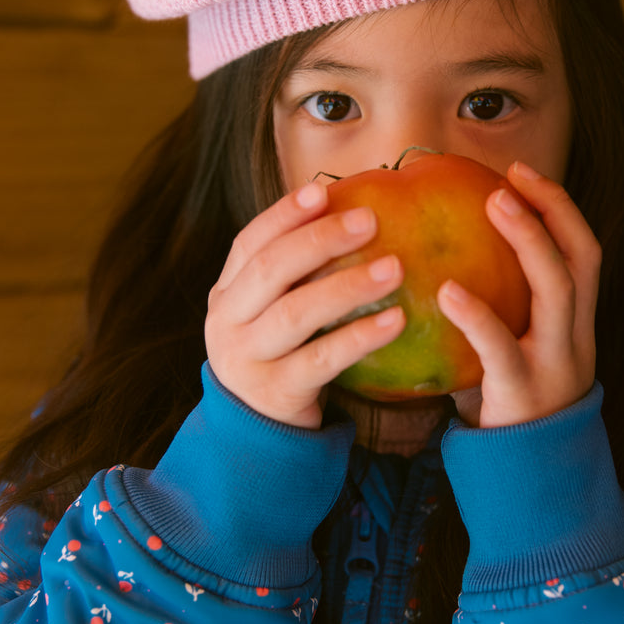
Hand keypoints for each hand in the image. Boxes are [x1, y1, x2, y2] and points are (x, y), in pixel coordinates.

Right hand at [205, 183, 405, 429]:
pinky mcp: (277, 393)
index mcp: (227, 294)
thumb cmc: (279, 355)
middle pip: (271, 270)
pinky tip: (396, 320)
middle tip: (370, 221)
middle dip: (320, 240)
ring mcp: (247, 360)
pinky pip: (322, 359)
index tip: (322, 192)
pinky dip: (360, 337)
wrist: (257, 432)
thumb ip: (294, 273)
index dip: (283, 215)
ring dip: (347, 286)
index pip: (249, 243)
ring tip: (394, 268)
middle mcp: (228, 323)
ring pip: (296, 314)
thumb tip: (350, 210)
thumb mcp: (271, 312)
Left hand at [438, 162, 599, 427]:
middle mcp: (575, 338)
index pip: (583, 252)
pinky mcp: (522, 393)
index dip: (559, 208)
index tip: (522, 173)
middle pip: (581, 258)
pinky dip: (477, 314)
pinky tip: (447, 290)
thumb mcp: (510, 354)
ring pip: (557, 289)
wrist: (530, 482)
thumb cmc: (506, 411)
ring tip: (494, 206)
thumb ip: (497, 314)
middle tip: (510, 178)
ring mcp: (555, 364)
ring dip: (529, 239)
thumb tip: (438, 263)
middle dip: (552, 210)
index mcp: (575, 325)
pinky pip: (501, 347)